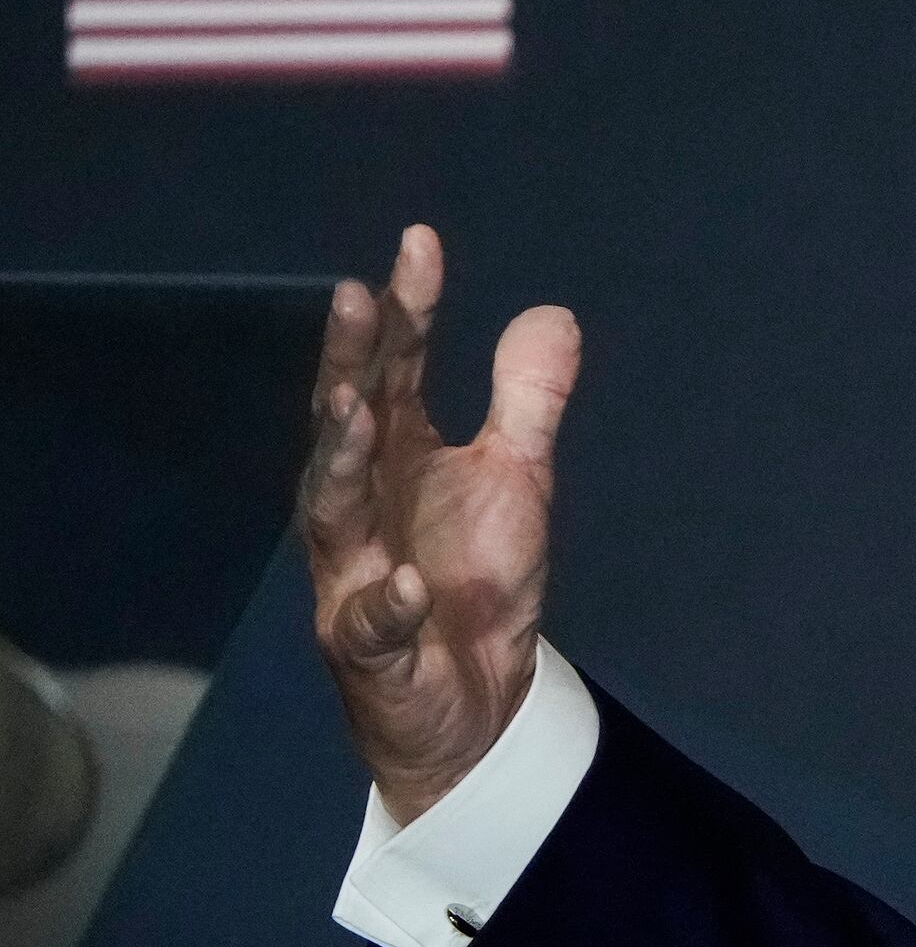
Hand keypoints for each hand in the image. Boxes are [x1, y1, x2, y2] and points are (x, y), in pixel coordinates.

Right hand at [301, 224, 578, 820]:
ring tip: (356, 409)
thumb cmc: (474, 580)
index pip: (394, 370)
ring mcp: (355, 574)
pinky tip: (413, 584)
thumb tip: (551, 312)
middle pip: (345, 422)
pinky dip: (392, 604)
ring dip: (341, 460)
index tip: (420, 242)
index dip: (406, 309)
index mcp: (395, 457)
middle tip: (357, 298)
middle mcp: (360, 504)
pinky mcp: (370, 649)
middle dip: (349, 362)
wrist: (474, 704)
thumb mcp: (517, 482)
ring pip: (332, 512)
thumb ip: (527, 401)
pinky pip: (374, 625)